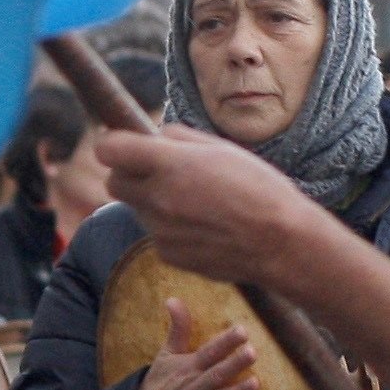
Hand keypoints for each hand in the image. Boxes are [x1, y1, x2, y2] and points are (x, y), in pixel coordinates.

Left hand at [101, 128, 330, 288]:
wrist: (281, 243)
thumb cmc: (259, 189)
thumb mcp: (221, 149)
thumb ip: (178, 138)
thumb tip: (151, 136)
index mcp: (169, 164)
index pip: (108, 150)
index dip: (113, 145)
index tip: (124, 145)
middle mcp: (157, 197)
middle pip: (113, 182)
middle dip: (128, 175)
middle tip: (157, 173)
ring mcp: (159, 229)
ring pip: (136, 208)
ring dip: (152, 202)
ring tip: (194, 202)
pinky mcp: (166, 253)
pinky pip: (155, 233)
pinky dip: (169, 227)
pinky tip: (201, 226)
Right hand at [138, 296, 260, 389]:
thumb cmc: (161, 383)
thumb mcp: (166, 355)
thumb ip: (178, 329)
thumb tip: (173, 299)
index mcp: (189, 368)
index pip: (209, 352)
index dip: (225, 341)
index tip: (242, 330)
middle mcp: (195, 387)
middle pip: (218, 374)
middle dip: (234, 364)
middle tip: (252, 352)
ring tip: (255, 383)